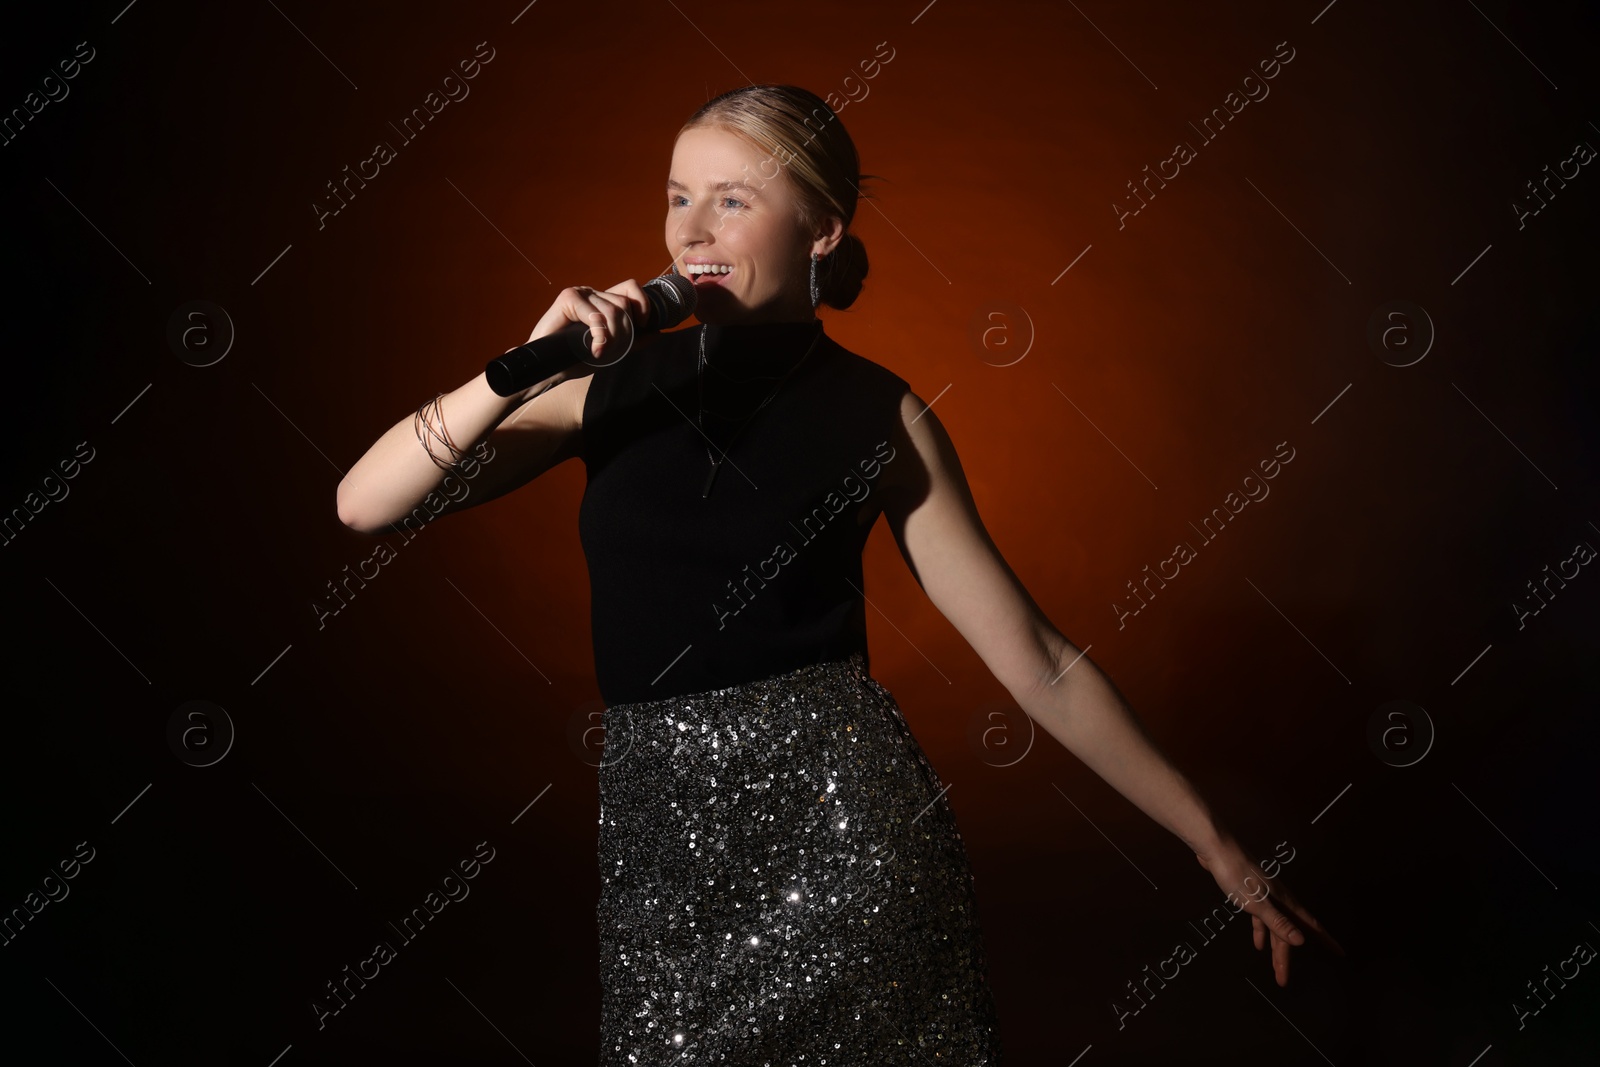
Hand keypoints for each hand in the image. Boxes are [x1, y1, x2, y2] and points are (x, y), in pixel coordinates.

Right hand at [526, 279, 650, 364]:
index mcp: (603, 301)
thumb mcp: (613, 350)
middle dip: (626, 330)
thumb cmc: (576, 358)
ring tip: (602, 352)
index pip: (631, 289)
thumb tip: (658, 332)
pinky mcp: (568, 298)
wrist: (549, 367)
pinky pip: (596, 314)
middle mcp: (593, 294)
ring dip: (614, 337)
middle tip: (614, 349)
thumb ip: (634, 341)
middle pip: (625, 302)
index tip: (643, 325)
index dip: (642, 304)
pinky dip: (600, 336)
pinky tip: (595, 350)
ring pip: (613, 309)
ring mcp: (580, 293)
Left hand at [1194, 836, 1343, 986]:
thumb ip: (1279, 922)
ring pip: (1274, 928)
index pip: (1310, 925)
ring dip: (1274, 948)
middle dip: (1286, 957)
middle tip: (1283, 980)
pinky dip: (1260, 932)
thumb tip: (1301, 941)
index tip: (1340, 953)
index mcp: (1284, 902)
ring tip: (1273, 968)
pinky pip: (1260, 919)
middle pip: (1288, 933)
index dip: (1325, 940)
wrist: (1216, 849)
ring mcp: (1264, 897)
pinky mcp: (1249, 894)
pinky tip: (1258, 944)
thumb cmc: (1237, 875)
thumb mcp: (1258, 903)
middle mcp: (1279, 900)